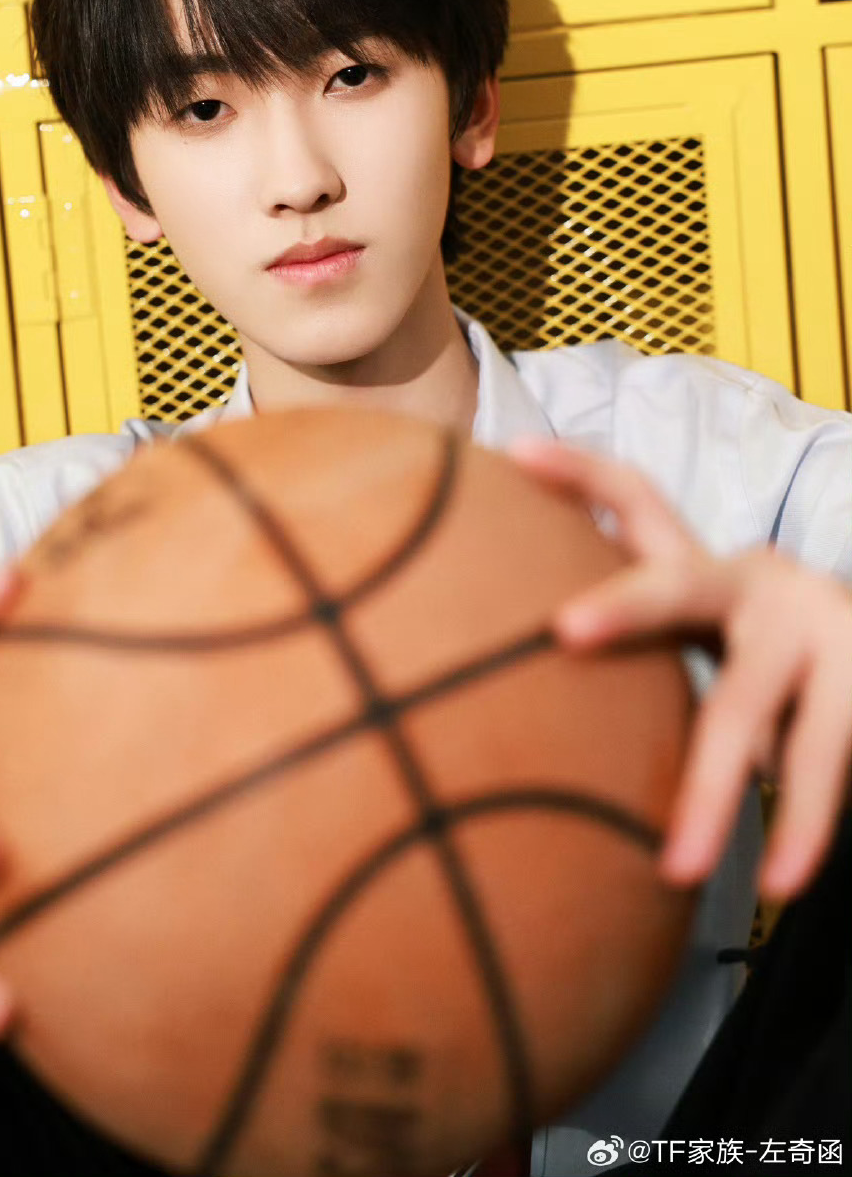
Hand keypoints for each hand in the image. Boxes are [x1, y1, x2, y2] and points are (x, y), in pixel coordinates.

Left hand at [510, 438, 851, 902]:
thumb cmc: (782, 667)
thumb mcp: (718, 638)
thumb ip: (655, 644)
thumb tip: (507, 700)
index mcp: (711, 570)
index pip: (639, 497)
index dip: (578, 470)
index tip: (512, 449)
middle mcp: (761, 582)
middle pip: (678, 587)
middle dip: (623, 602)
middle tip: (565, 628)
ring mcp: (819, 625)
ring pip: (748, 711)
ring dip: (714, 794)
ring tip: (680, 869)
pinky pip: (822, 761)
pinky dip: (802, 825)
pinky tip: (784, 878)